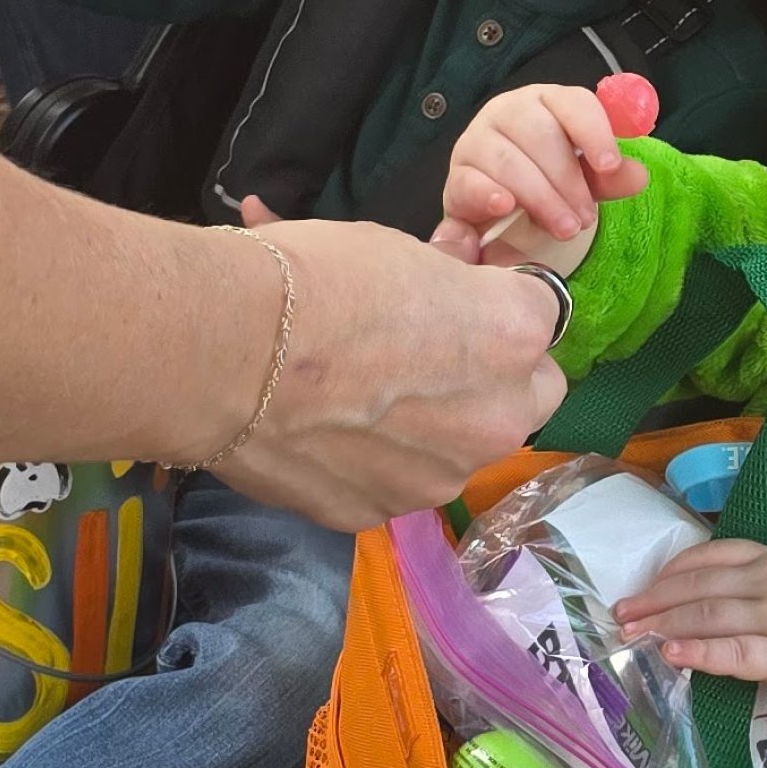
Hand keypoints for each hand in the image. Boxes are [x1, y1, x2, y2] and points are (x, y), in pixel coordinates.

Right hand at [212, 218, 568, 528]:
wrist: (224, 352)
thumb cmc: (313, 280)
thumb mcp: (402, 253)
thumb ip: (451, 294)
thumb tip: (450, 308)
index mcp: (513, 337)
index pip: (542, 317)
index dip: (495, 308)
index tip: (457, 304)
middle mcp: (497, 420)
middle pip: (523, 399)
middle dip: (489, 381)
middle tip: (424, 357)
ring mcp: (439, 478)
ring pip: (456, 451)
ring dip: (428, 430)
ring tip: (355, 400)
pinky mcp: (380, 514)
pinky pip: (392, 482)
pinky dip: (370, 464)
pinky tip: (322, 433)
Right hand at [432, 84, 646, 268]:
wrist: (500, 211)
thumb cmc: (546, 182)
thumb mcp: (584, 180)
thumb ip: (609, 177)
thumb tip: (638, 176)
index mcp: (545, 102)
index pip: (572, 103)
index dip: (593, 132)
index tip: (609, 165)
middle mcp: (507, 112)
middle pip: (539, 134)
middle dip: (568, 180)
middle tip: (586, 218)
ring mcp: (476, 142)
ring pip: (509, 160)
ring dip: (541, 197)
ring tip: (564, 228)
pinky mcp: (456, 176)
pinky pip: (469, 181)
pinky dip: (488, 194)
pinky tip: (506, 207)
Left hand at [617, 541, 766, 723]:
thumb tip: (749, 589)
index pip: (712, 556)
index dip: (674, 569)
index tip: (649, 582)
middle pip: (697, 587)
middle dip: (654, 599)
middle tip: (619, 613)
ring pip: (706, 617)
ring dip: (662, 624)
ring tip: (630, 633)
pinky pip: (732, 653)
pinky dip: (698, 652)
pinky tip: (671, 653)